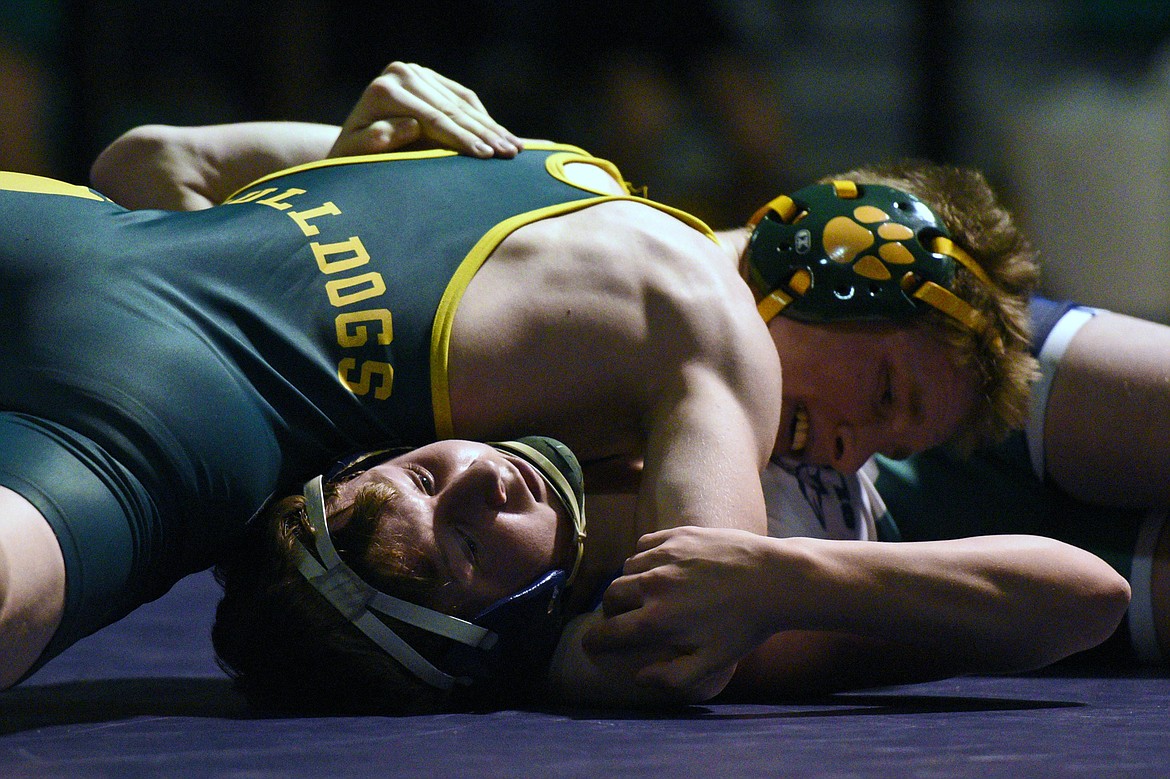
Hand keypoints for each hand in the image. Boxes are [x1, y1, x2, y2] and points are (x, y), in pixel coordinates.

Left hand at [329, 62, 522, 159]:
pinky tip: (503, 134)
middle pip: (451, 108)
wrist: (353, 148)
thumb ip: (378, 140)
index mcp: (385, 91)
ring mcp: (416, 72)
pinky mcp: (429, 77)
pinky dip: (484, 116)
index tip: (486, 157)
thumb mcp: (358, 156)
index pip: (433, 118)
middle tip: (511, 153)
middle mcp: (400, 73)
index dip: (462, 138)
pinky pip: (463, 97)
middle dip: (485, 133)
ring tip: (516, 148)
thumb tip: (411, 124)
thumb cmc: (354, 162)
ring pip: (462, 102)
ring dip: (491, 127)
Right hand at [582, 526, 779, 696]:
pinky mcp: (676, 534)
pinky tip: (659, 567)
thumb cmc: (746, 626)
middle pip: (611, 595)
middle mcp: (653, 583)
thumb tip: (639, 677)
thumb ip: (673, 678)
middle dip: (610, 610)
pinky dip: (644, 557)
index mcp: (658, 619)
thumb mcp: (714, 663)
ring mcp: (664, 554)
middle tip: (623, 617)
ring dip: (629, 582)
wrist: (775, 579)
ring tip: (645, 591)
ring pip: (627, 568)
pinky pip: (644, 545)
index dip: (594, 642)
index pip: (608, 632)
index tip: (591, 646)